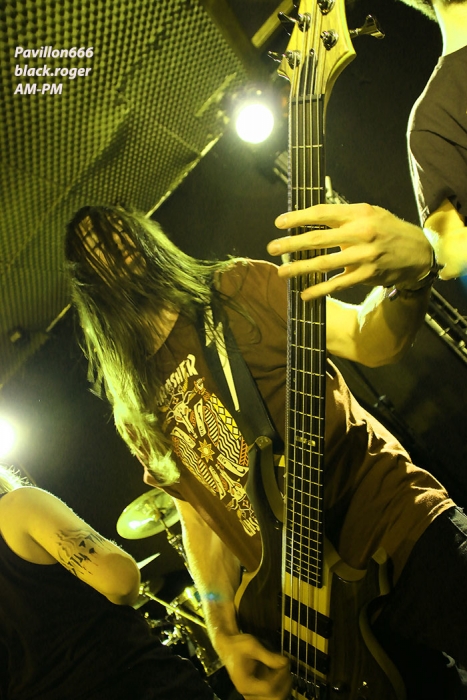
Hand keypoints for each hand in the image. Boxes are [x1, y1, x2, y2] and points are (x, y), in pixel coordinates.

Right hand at [215, 633, 291, 699]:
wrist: (227, 647)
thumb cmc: (238, 645)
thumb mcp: (252, 645)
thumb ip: (269, 656)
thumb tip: (286, 662)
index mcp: (246, 684)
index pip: (270, 688)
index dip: (281, 676)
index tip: (284, 662)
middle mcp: (249, 693)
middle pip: (275, 698)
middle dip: (285, 682)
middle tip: (285, 666)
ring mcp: (253, 694)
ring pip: (276, 698)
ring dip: (284, 684)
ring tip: (283, 668)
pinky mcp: (257, 692)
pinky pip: (273, 694)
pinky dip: (280, 685)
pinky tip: (279, 672)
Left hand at [267, 203, 432, 299]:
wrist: (417, 253)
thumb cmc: (386, 230)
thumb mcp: (369, 214)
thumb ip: (343, 216)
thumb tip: (309, 219)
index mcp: (359, 213)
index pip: (322, 212)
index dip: (298, 217)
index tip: (279, 223)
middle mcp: (361, 232)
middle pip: (318, 238)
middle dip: (291, 243)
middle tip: (272, 247)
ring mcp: (364, 255)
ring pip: (324, 263)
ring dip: (300, 268)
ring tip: (282, 271)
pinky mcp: (367, 275)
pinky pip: (338, 284)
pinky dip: (319, 290)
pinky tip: (304, 293)